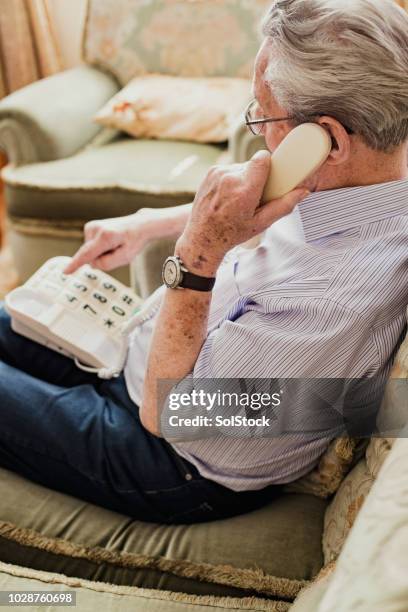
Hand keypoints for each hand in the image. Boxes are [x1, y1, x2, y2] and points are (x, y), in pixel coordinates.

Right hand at [64, 204, 191, 274]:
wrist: (138, 225)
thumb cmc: (133, 241)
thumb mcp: (126, 258)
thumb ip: (107, 264)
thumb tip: (92, 264)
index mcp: (106, 236)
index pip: (88, 254)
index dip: (76, 264)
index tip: (65, 271)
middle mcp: (95, 228)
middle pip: (91, 257)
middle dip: (102, 258)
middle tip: (117, 250)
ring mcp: (91, 227)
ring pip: (90, 252)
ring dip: (102, 252)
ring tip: (114, 244)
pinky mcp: (89, 227)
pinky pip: (90, 247)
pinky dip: (99, 248)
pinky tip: (109, 241)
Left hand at [175, 150, 309, 276]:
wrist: (202, 238)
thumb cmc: (231, 233)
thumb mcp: (261, 223)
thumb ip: (283, 206)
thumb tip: (302, 192)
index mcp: (244, 190)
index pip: (262, 158)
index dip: (268, 165)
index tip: (269, 175)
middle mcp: (229, 178)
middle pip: (253, 165)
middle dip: (256, 178)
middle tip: (253, 196)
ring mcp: (217, 173)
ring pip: (240, 167)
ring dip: (243, 179)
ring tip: (238, 199)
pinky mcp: (210, 173)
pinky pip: (228, 170)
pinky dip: (231, 180)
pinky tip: (227, 197)